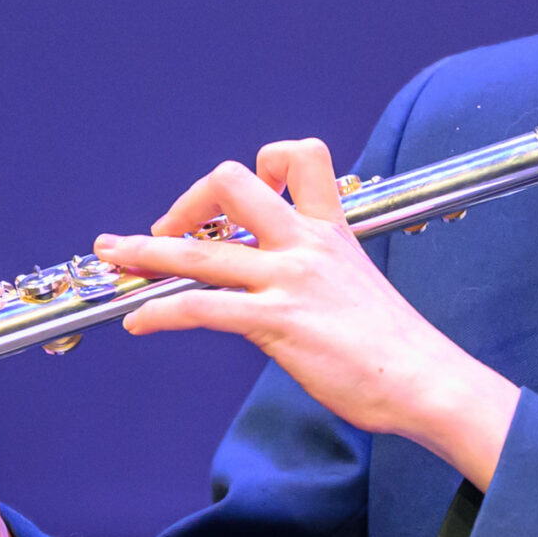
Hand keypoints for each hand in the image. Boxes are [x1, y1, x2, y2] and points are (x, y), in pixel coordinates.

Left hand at [97, 139, 519, 488]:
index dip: (260, 163)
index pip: (298, 156)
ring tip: (113, 257)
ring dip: (146, 253)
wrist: (424, 380)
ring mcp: (290, 281)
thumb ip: (318, 269)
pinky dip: (160, 312)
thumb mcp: (356, 283)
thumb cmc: (394, 345)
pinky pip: (203, 308)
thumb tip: (284, 280)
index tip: (236, 202)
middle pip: (232, 183)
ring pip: (201, 251)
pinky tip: (140, 322)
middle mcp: (306, 244)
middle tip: (164, 231)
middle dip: (186, 202)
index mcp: (330, 229)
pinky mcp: (278, 323)